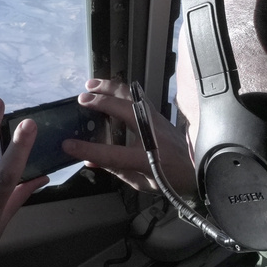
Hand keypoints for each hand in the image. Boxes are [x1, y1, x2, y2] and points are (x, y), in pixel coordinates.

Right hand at [62, 79, 196, 197]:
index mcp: (146, 158)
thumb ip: (115, 170)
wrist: (198, 169)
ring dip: (110, 87)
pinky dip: (121, 91)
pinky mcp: (159, 114)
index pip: (111, 153)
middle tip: (81, 98)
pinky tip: (111, 90)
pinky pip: (138, 97)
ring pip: (132, 95)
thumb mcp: (141, 183)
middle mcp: (152, 133)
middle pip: (123, 108)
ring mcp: (157, 120)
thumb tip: (89, 161)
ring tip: (92, 84)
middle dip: (99, 101)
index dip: (87, 149)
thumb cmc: (170, 180)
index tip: (68, 145)